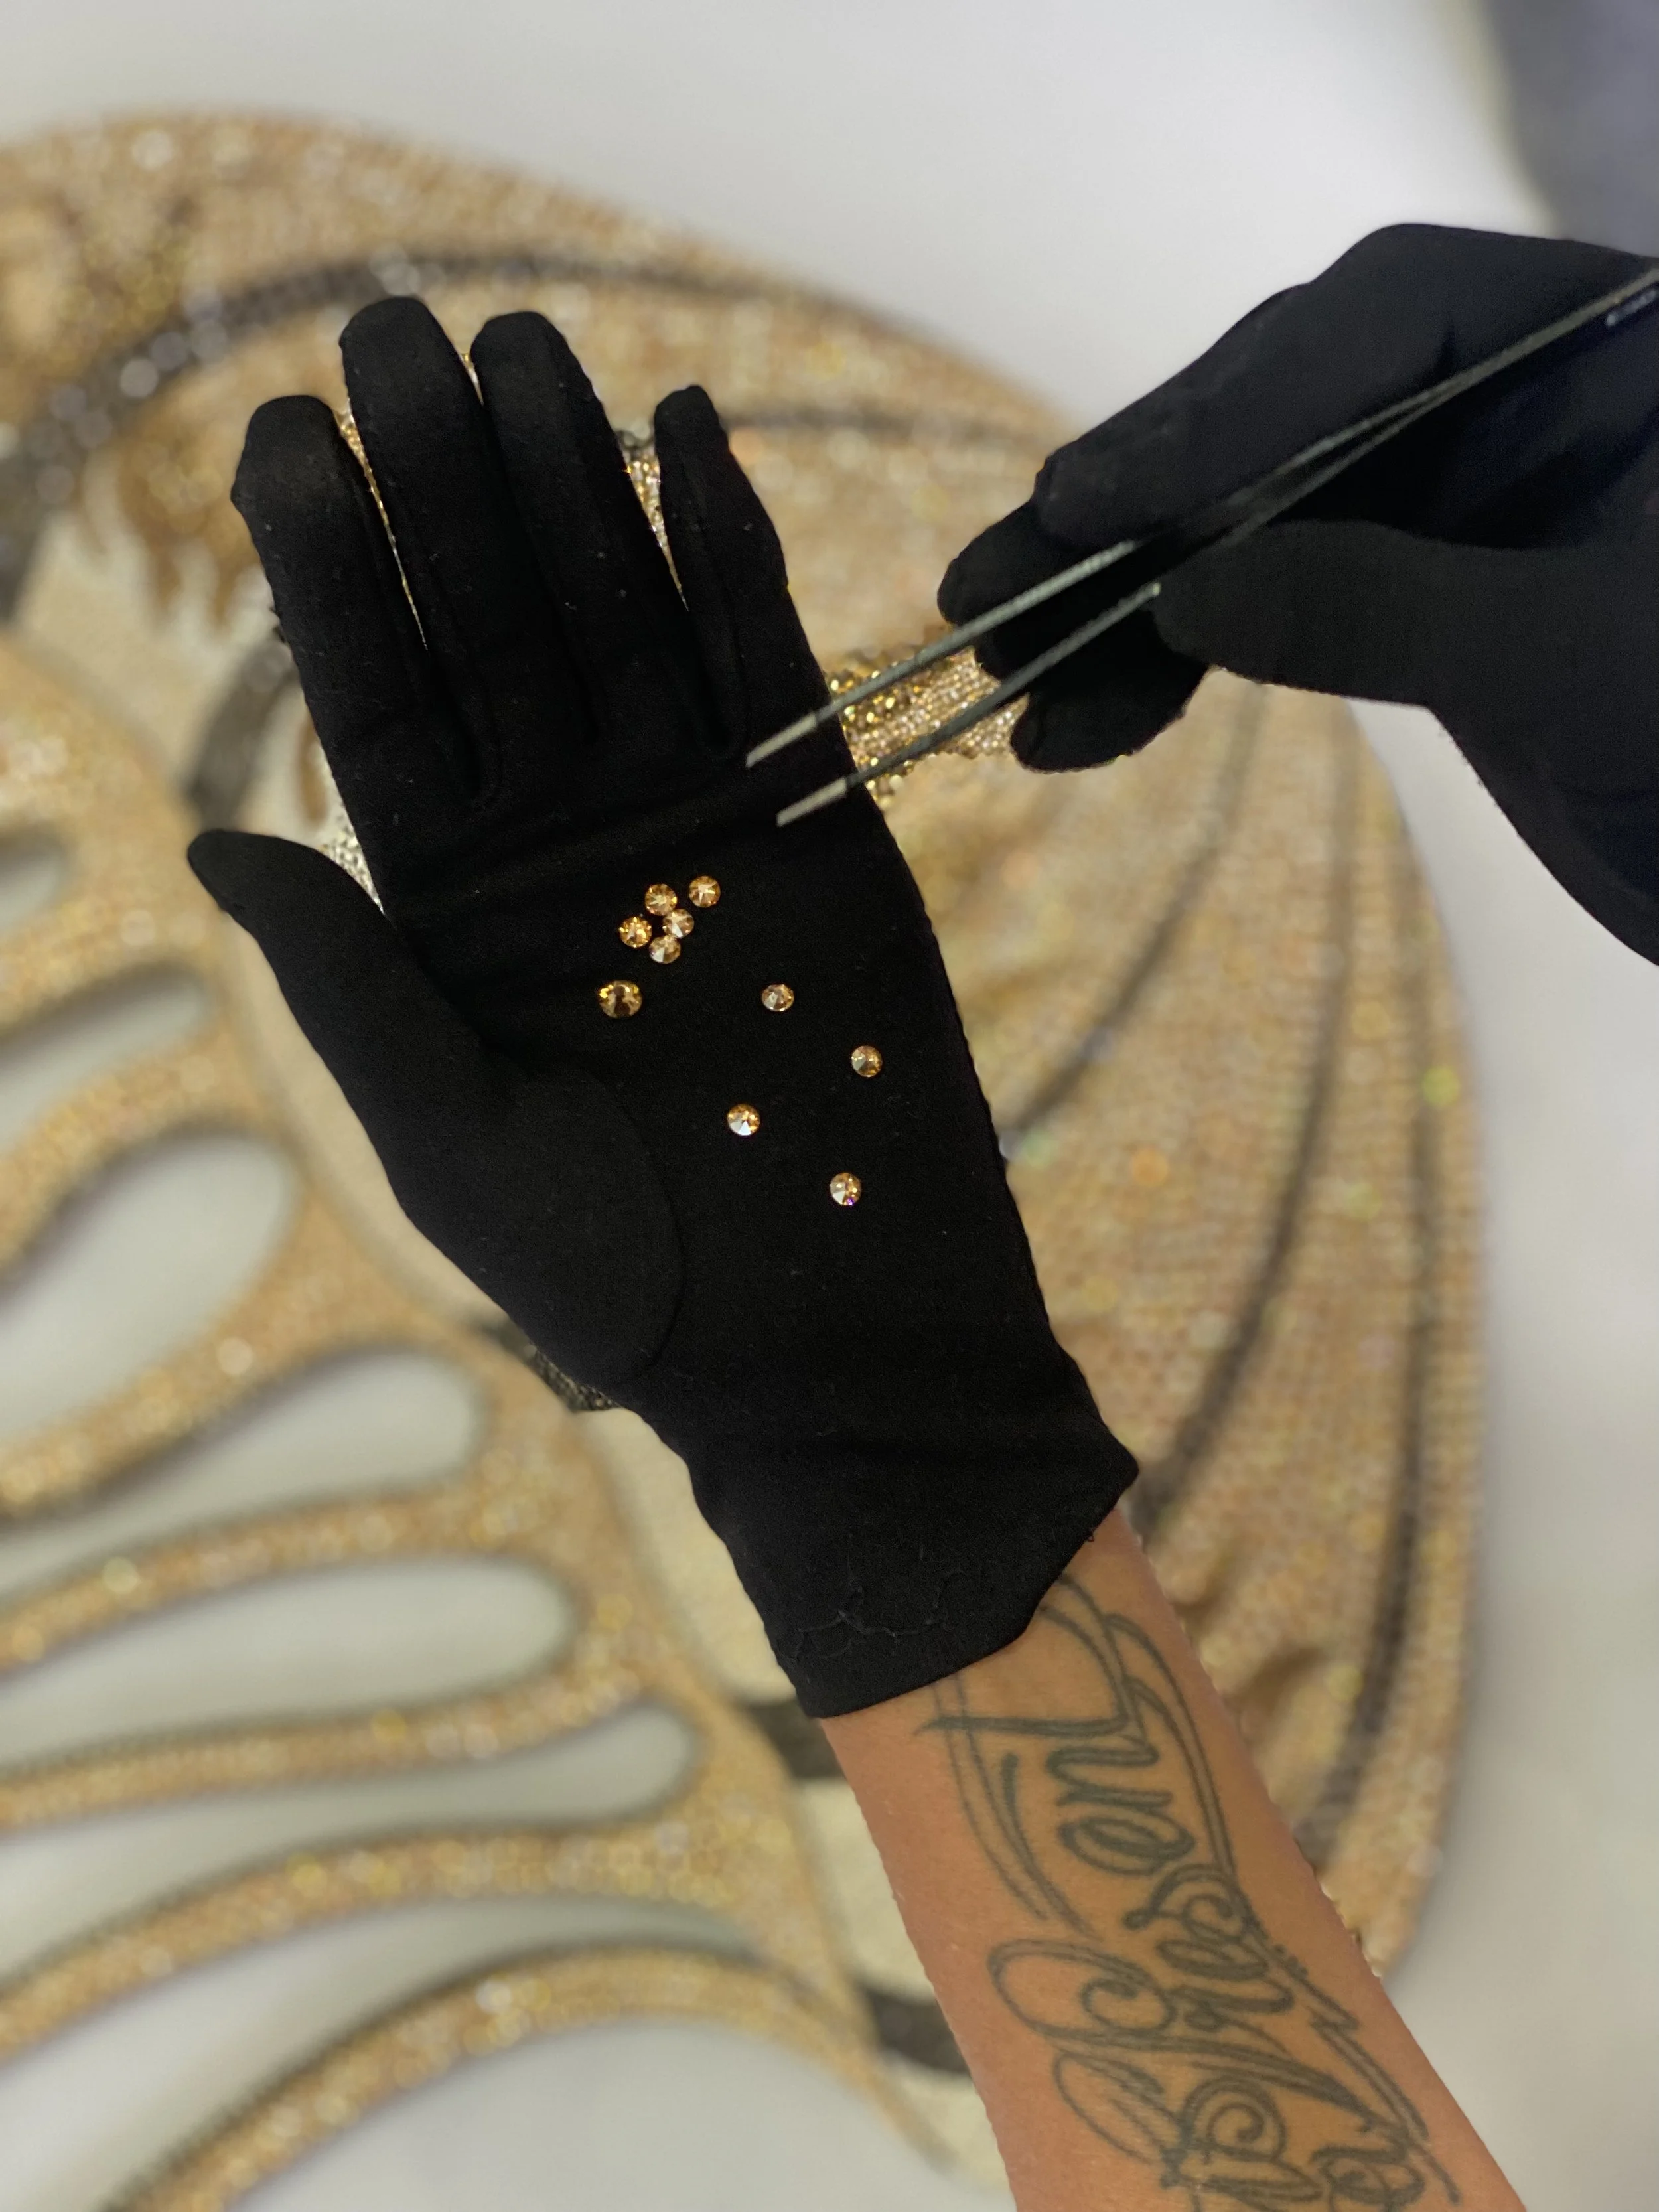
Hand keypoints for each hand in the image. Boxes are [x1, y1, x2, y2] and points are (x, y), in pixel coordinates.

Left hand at [188, 299, 1132, 1717]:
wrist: (838, 1344)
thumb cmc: (631, 1283)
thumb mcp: (454, 1148)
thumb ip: (352, 991)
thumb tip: (217, 847)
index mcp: (450, 915)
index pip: (373, 706)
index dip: (331, 571)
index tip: (287, 432)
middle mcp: (562, 845)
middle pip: (490, 625)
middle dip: (444, 482)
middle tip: (399, 329)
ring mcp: (693, 824)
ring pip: (620, 615)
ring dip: (575, 481)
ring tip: (526, 346)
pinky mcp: (817, 827)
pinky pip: (766, 664)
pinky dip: (730, 551)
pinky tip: (686, 433)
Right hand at [940, 224, 1658, 962]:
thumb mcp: (1584, 659)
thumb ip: (1391, 609)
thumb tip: (1188, 598)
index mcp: (1593, 342)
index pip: (1382, 319)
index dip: (1225, 403)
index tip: (1098, 500)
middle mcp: (1505, 400)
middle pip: (1277, 417)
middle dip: (1133, 516)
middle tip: (990, 585)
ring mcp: (1443, 504)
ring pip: (1245, 529)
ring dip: (1118, 613)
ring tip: (1003, 681)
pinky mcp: (1403, 606)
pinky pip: (1261, 618)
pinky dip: (1173, 675)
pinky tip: (1082, 730)